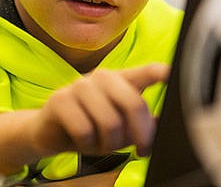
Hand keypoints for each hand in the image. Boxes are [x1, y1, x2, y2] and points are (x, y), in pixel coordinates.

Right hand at [28, 63, 168, 156]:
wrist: (49, 130)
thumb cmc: (89, 125)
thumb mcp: (120, 125)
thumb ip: (141, 122)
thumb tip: (163, 124)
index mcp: (119, 80)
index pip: (145, 71)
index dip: (159, 72)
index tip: (171, 74)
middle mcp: (101, 77)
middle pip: (132, 103)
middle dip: (141, 133)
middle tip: (141, 149)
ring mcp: (79, 86)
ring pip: (109, 122)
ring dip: (109, 143)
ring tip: (102, 143)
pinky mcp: (60, 100)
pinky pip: (84, 130)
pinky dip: (87, 145)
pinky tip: (83, 140)